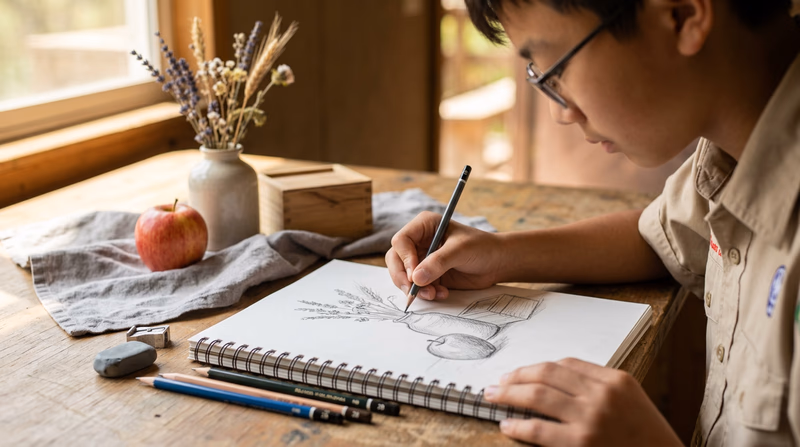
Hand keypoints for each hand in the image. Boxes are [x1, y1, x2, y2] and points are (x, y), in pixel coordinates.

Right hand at [385, 211, 502, 299]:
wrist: (497, 263)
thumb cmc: (482, 247)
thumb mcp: (460, 251)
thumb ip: (438, 263)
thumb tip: (416, 278)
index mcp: (424, 226)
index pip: (401, 241)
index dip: (405, 259)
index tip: (414, 275)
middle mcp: (419, 242)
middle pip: (396, 260)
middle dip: (403, 277)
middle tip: (414, 291)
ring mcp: (422, 259)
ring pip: (403, 276)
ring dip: (415, 288)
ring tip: (433, 294)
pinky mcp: (428, 275)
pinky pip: (417, 287)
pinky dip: (426, 293)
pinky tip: (442, 293)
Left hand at [484, 358, 681, 446]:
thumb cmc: (647, 439)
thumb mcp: (631, 403)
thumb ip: (599, 388)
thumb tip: (553, 384)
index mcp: (616, 380)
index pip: (567, 363)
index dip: (537, 367)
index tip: (520, 373)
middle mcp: (603, 395)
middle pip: (547, 374)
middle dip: (517, 376)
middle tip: (498, 382)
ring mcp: (591, 419)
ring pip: (537, 396)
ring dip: (509, 395)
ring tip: (493, 397)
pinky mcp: (582, 443)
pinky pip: (539, 429)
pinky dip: (518, 426)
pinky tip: (508, 425)